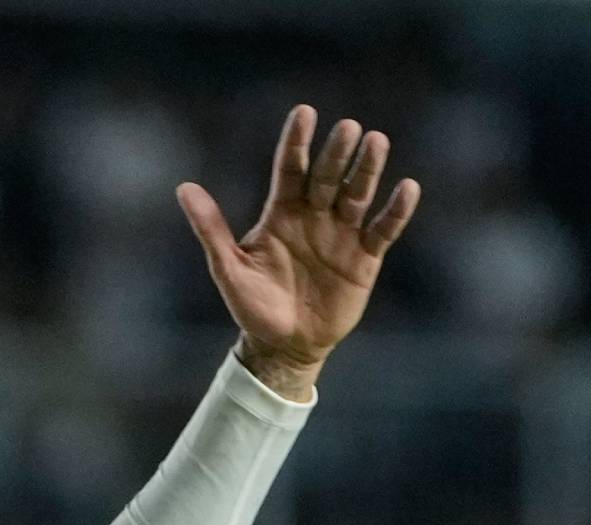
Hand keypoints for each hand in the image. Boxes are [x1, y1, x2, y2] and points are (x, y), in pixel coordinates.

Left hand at [177, 106, 419, 398]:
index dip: (297, 142)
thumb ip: (210, 229)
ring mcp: (342, 234)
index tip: (304, 112)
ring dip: (368, 170)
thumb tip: (184, 188)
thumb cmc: (252, 306)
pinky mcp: (365, 257)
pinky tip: (407, 188)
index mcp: (281, 214)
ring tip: (376, 141)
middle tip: (348, 127)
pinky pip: (383, 229)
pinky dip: (395, 211)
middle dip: (337, 153)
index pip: (290, 169)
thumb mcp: (228, 269)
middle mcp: (315, 216)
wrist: (284, 345)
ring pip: (357, 194)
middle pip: (328, 177)